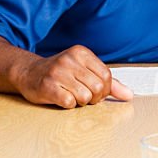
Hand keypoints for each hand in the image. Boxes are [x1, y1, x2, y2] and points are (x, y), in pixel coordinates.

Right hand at [14, 45, 132, 107]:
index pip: (107, 77)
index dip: (104, 90)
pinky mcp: (48, 86)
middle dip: (93, 98)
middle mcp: (69, 60)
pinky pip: (69, 103)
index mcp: (81, 53)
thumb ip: (109, 83)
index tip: (94, 91)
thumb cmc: (60, 74)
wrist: (28, 73)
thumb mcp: (84, 72)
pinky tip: (60, 97)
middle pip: (98, 88)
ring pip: (85, 97)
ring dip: (80, 102)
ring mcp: (57, 73)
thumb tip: (129, 95)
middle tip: (81, 95)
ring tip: (70, 95)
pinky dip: (67, 105)